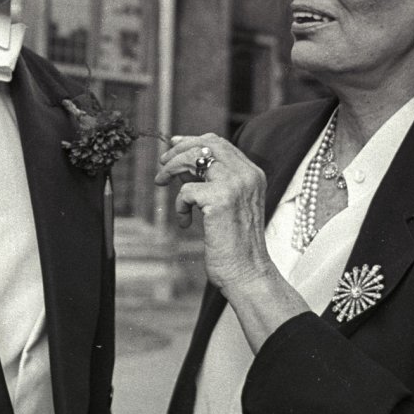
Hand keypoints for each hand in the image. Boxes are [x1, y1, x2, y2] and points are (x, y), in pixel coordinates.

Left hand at [154, 133, 272, 291]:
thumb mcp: (226, 205)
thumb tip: (181, 165)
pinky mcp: (221, 199)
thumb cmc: (235, 244)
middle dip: (179, 150)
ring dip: (171, 169)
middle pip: (207, 144)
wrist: (248, 272)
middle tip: (162, 165)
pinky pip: (186, 190)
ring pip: (194, 158)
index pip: (220, 143)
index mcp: (253, 174)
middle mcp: (247, 174)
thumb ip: (209, 182)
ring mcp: (236, 185)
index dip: (193, 141)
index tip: (174, 145)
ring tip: (161, 183)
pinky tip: (185, 222)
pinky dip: (179, 205)